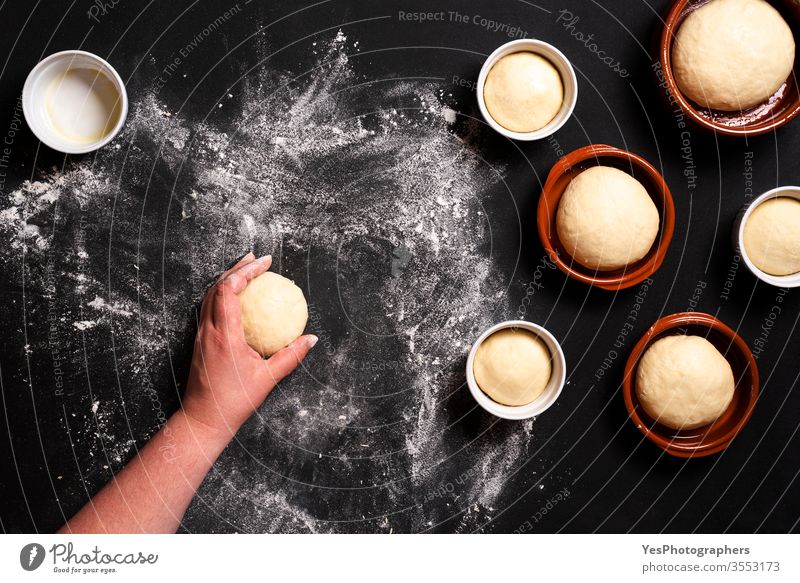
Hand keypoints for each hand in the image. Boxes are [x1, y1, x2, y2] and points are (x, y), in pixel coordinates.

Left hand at [182, 253, 316, 433]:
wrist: (203, 420)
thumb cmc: (234, 402)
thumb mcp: (267, 378)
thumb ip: (291, 356)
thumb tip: (310, 339)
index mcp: (224, 335)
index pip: (229, 290)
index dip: (246, 271)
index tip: (265, 262)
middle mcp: (208, 330)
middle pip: (217, 287)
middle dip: (237, 268)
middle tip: (257, 260)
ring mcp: (201, 336)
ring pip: (209, 297)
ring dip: (227, 280)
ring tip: (247, 273)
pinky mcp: (200, 343)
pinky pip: (209, 310)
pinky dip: (222, 297)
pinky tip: (237, 301)